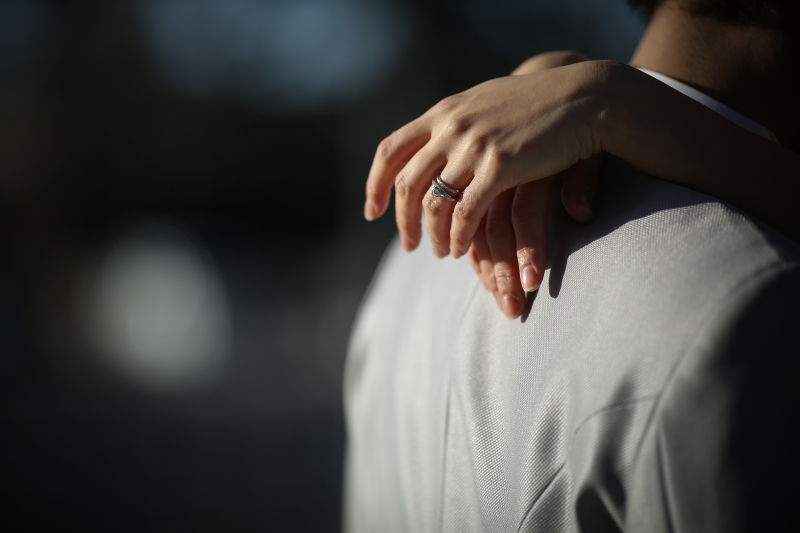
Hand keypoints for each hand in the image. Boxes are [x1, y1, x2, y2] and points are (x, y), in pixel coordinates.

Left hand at [364, 54, 612, 317]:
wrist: (580, 97)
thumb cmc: (535, 104)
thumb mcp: (483, 105)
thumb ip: (453, 128)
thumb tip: (429, 156)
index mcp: (442, 113)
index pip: (390, 150)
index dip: (376, 184)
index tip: (372, 212)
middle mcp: (450, 127)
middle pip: (407, 183)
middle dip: (402, 220)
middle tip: (409, 246)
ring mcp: (472, 146)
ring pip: (434, 202)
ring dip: (434, 234)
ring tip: (441, 253)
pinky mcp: (499, 166)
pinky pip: (466, 212)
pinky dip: (459, 236)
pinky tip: (461, 250)